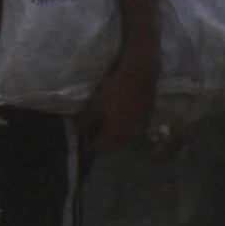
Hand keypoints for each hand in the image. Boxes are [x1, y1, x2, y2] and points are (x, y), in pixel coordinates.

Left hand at [86, 27, 162, 154]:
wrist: (139, 76)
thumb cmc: (114, 89)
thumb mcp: (95, 105)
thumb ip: (85, 122)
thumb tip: (78, 133)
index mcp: (116, 133)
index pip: (99, 150)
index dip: (88, 145)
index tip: (83, 135)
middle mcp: (130, 136)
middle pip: (111, 147)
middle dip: (100, 141)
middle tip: (91, 128)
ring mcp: (140, 130)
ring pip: (122, 140)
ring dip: (111, 136)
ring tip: (102, 121)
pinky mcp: (145, 122)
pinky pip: (130, 132)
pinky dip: (121, 129)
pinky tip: (116, 117)